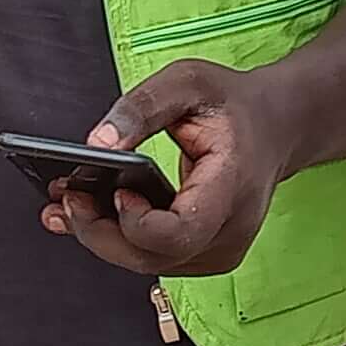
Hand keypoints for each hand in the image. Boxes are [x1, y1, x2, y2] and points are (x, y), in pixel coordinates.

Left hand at [47, 56, 284, 278]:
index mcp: (232, 186)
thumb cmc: (236, 106)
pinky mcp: (205, 254)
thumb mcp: (188, 81)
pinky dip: (120, 239)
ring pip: (148, 264)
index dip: (137, 222)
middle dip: (99, 233)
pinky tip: (95, 215)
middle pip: (153, 258)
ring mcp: (220, 248)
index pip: (180, 233)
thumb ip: (140, 107)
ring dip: (102, 238)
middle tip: (68, 199)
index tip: (116, 191)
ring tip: (70, 202)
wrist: (277, 125)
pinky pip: (155, 259)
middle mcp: (230, 229)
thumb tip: (96, 144)